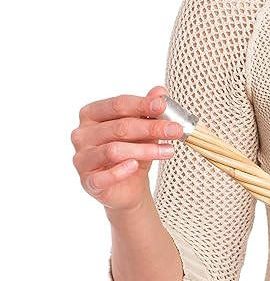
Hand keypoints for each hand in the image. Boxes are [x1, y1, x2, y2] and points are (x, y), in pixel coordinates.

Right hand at [71, 85, 181, 211]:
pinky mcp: (88, 181)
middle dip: (151, 128)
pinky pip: (104, 176)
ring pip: (115, 150)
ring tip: (169, 151)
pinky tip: (136, 166)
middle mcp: (82, 134)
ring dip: (145, 150)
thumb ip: (148, 113)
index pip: (118, 105)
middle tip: (176, 129)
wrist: (128, 189)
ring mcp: (82, 157)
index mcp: (91, 114)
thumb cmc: (132, 155)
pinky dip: (120, 171)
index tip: (164, 105)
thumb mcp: (143, 133)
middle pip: (120, 127)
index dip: (142, 105)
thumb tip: (160, 91)